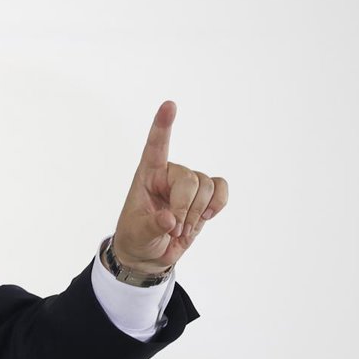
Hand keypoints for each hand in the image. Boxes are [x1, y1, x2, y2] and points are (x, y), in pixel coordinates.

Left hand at [112, 101, 227, 272]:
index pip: (155, 147)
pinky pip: (221, 188)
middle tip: (174, 228)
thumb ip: (153, 225)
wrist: (150, 254)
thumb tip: (170, 219)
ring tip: (182, 228)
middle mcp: (168, 174)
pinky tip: (206, 217)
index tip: (169, 105)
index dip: (163, 125)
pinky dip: (218, 204)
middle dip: (185, 208)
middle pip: (189, 179)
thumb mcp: (138, 233)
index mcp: (146, 176)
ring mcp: (188, 183)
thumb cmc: (138, 237)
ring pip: (206, 186)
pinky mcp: (204, 195)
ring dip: (198, 212)